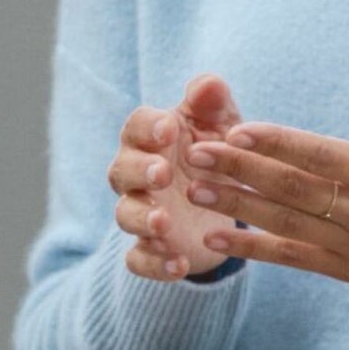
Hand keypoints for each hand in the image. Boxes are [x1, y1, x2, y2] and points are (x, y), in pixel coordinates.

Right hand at [107, 73, 249, 279]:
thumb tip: (210, 84)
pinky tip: (179, 264)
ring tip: (164, 223)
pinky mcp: (152, 249)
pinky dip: (154, 264)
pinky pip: (138, 260)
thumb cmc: (216, 150)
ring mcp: (143, 213)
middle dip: (139, 172)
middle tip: (163, 173)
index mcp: (151, 139)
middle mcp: (138, 176)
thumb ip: (212, 102)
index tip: (169, 129)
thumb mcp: (221, 123)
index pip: (136, 127)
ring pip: (125, 216)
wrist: (228, 201)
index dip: (148, 128)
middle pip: (120, 171)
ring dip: (142, 219)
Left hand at [178, 74, 348, 293]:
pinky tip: (217, 239)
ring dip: (236, 207)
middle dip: (241, 170)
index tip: (239, 128)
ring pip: (286, 225)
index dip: (279, 143)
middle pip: (294, 190)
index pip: (323, 156)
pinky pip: (294, 260)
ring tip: (194, 190)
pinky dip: (254, 249)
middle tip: (196, 153)